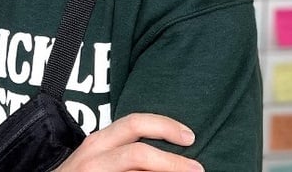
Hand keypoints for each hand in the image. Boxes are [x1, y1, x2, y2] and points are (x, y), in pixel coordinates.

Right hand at [55, 113, 203, 171]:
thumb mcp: (96, 161)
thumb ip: (122, 156)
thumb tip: (161, 160)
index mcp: (98, 142)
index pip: (135, 124)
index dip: (165, 126)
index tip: (189, 136)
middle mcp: (93, 155)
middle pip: (138, 151)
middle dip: (171, 160)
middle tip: (197, 168)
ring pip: (134, 166)